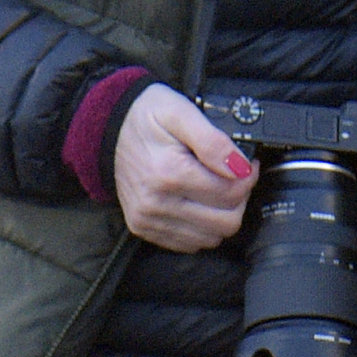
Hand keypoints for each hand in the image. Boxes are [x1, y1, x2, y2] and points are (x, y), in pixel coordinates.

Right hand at [114, 85, 256, 252]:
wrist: (108, 127)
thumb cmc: (146, 117)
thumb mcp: (181, 112)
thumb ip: (213, 142)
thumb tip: (241, 167)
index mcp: (169, 173)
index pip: (231, 193)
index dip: (248, 177)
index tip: (247, 164)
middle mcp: (156, 203)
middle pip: (226, 222)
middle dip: (239, 199)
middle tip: (233, 177)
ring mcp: (148, 219)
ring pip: (211, 237)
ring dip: (222, 215)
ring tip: (216, 188)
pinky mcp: (143, 228)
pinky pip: (189, 243)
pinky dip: (202, 227)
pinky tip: (198, 202)